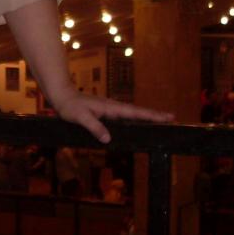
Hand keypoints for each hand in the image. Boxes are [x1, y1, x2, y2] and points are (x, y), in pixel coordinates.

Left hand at [50, 91, 173, 144]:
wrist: (62, 96)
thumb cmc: (70, 106)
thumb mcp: (80, 117)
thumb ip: (94, 127)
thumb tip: (108, 139)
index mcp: (111, 108)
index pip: (135, 112)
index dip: (151, 115)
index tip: (167, 116)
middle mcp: (113, 107)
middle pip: (138, 112)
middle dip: (155, 115)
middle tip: (171, 118)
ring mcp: (110, 109)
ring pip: (132, 113)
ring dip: (146, 116)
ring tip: (160, 121)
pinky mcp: (106, 111)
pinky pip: (124, 115)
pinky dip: (135, 118)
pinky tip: (137, 123)